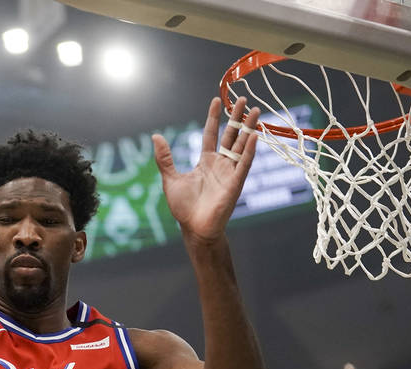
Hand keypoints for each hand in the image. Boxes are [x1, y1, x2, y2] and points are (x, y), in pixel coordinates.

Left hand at [152, 97, 260, 245]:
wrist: (194, 228)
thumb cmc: (183, 207)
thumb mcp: (170, 178)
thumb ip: (165, 158)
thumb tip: (155, 137)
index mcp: (205, 162)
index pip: (211, 133)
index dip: (213, 117)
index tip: (216, 100)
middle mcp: (220, 164)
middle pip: (230, 135)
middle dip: (236, 118)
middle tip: (243, 99)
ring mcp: (230, 173)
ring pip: (241, 146)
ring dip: (248, 129)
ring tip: (255, 111)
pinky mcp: (235, 184)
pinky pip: (244, 164)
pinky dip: (249, 151)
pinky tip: (254, 136)